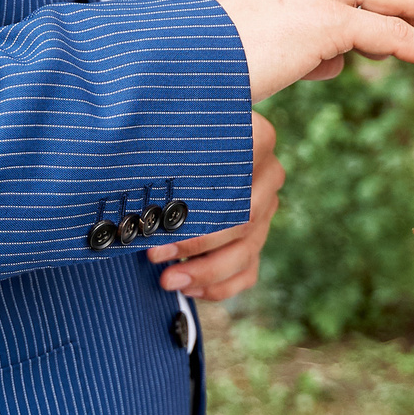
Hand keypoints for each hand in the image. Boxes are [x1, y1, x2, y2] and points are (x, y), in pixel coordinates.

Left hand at [146, 112, 282, 300]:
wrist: (192, 147)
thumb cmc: (179, 134)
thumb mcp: (176, 126)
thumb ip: (171, 134)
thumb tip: (144, 145)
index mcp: (259, 139)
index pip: (239, 177)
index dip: (199, 207)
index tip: (160, 222)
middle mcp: (269, 175)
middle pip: (243, 220)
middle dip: (196, 244)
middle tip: (155, 255)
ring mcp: (267, 209)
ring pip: (245, 251)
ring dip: (205, 273)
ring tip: (168, 280)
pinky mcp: (258, 237)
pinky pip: (248, 272)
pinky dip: (220, 287)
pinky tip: (190, 288)